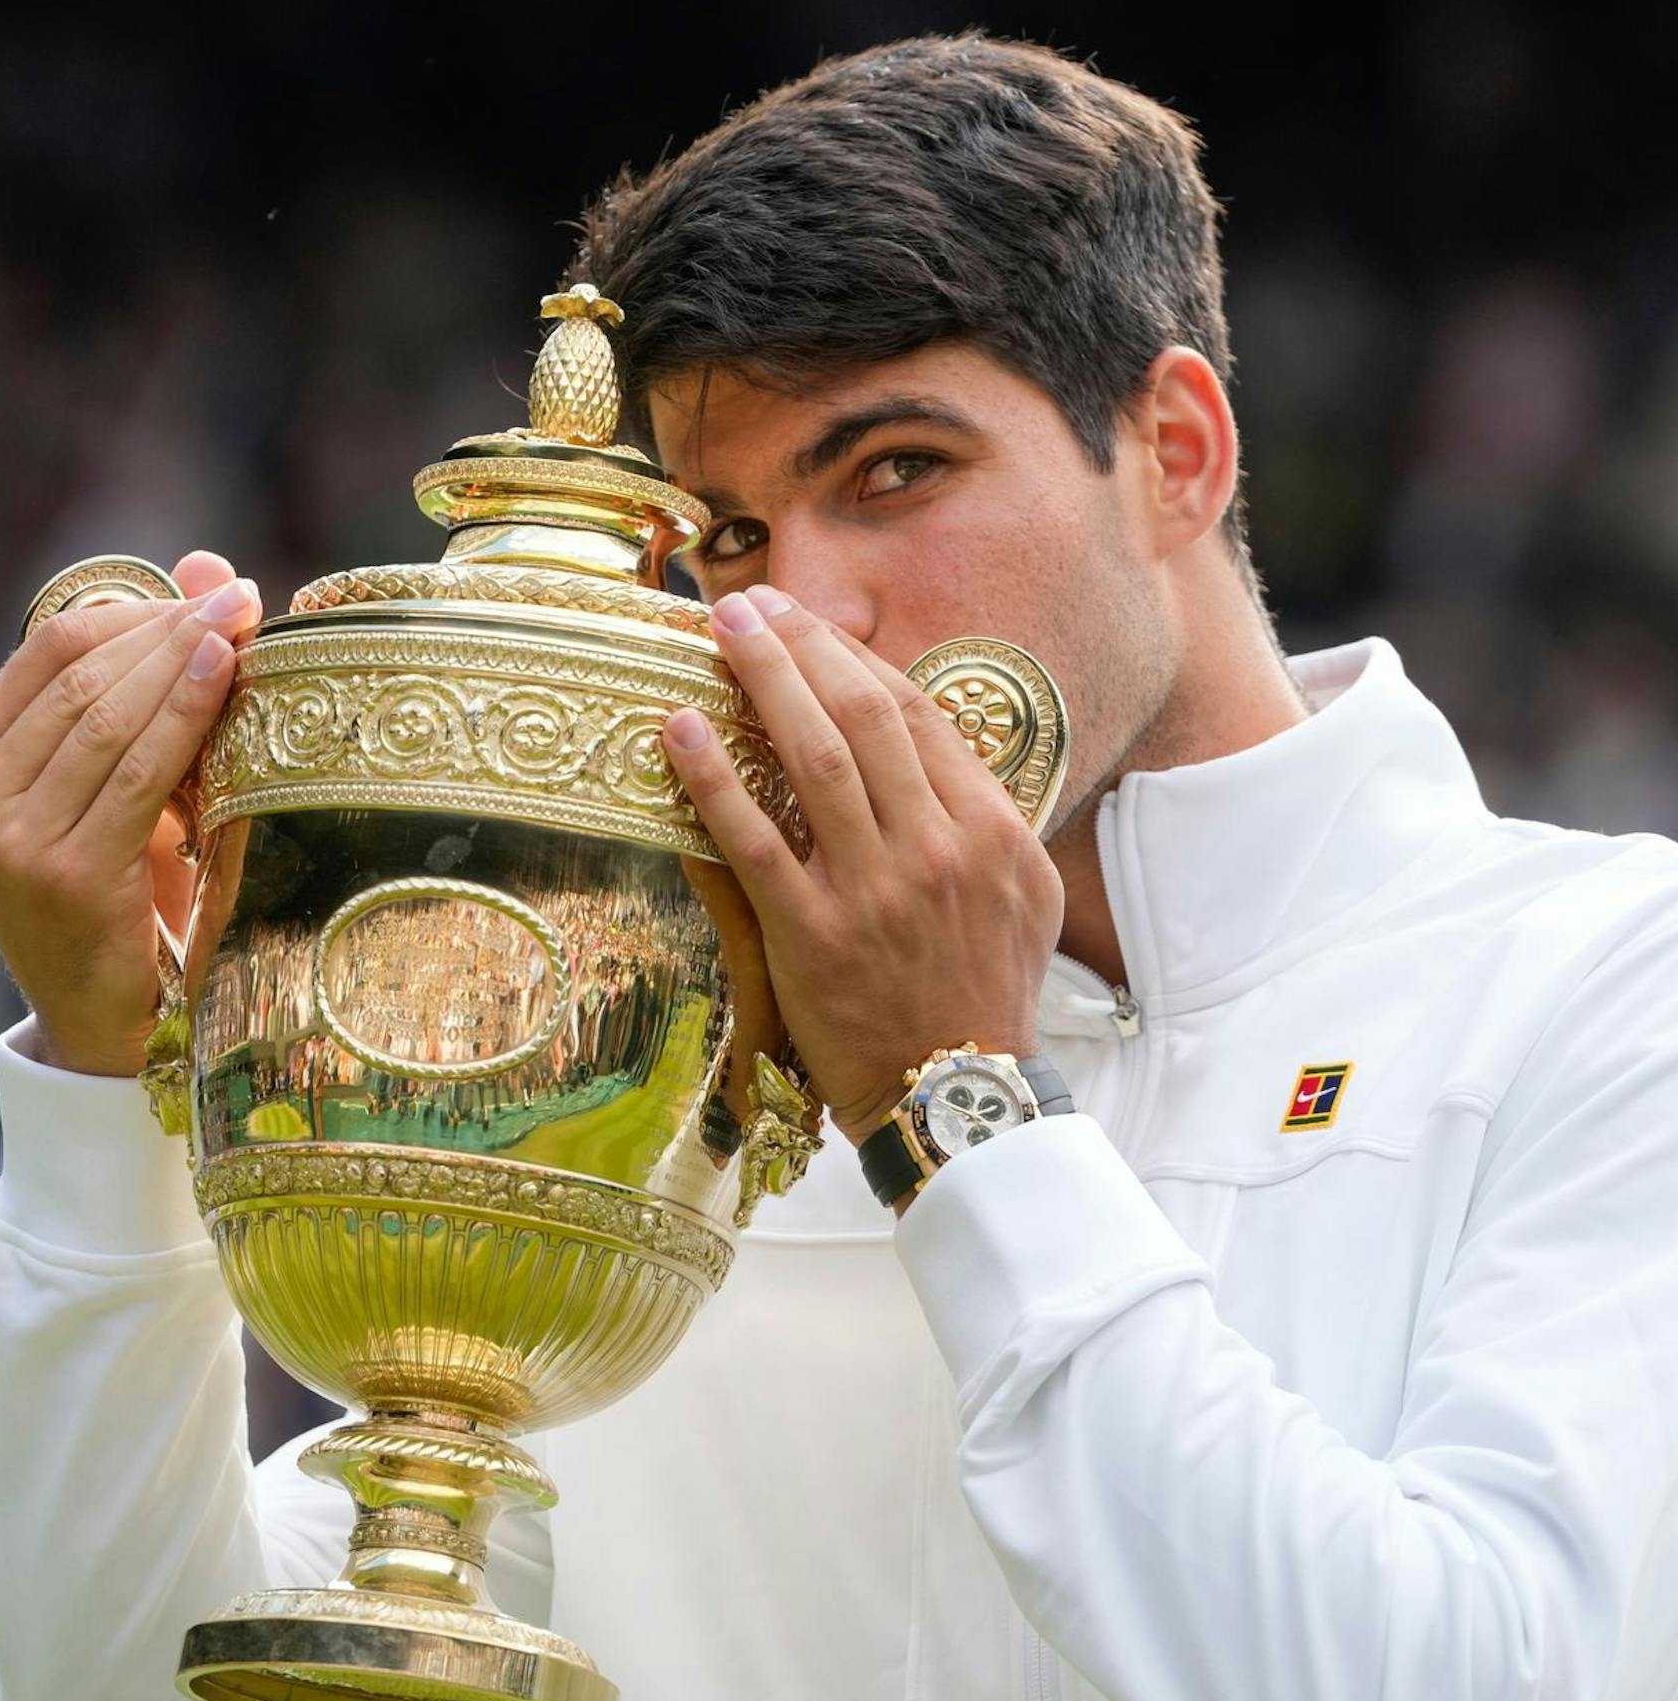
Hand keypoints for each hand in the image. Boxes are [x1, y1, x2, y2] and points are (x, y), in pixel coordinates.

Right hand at [0, 552, 260, 1076]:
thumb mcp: (128, 784)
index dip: (138, 609)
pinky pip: (136, 775)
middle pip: (82, 676)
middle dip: (171, 629)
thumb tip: (207, 566)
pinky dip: (185, 717)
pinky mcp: (65, 876)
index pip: (52, 648)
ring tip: (245, 625)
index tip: (214, 591)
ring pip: (108, 718)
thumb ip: (151, 681)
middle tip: (244, 600)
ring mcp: (10, 838)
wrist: (110, 1019)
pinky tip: (224, 677)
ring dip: (184, 663)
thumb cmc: (127, 891)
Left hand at [661, 584, 1064, 1146]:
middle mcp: (936, 848)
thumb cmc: (984, 994)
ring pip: (811, 759)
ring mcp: (873, 891)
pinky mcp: (812, 935)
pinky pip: (753, 841)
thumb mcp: (1024, 898)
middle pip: (861, 716)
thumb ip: (984, 819)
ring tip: (719, 633)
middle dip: (801, 645)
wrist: (955, 1094)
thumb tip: (934, 751)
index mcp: (990, 830)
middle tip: (751, 606)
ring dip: (760, 682)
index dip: (854, 657)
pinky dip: (713, 779)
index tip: (809, 623)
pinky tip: (678, 732)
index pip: (914, 714)